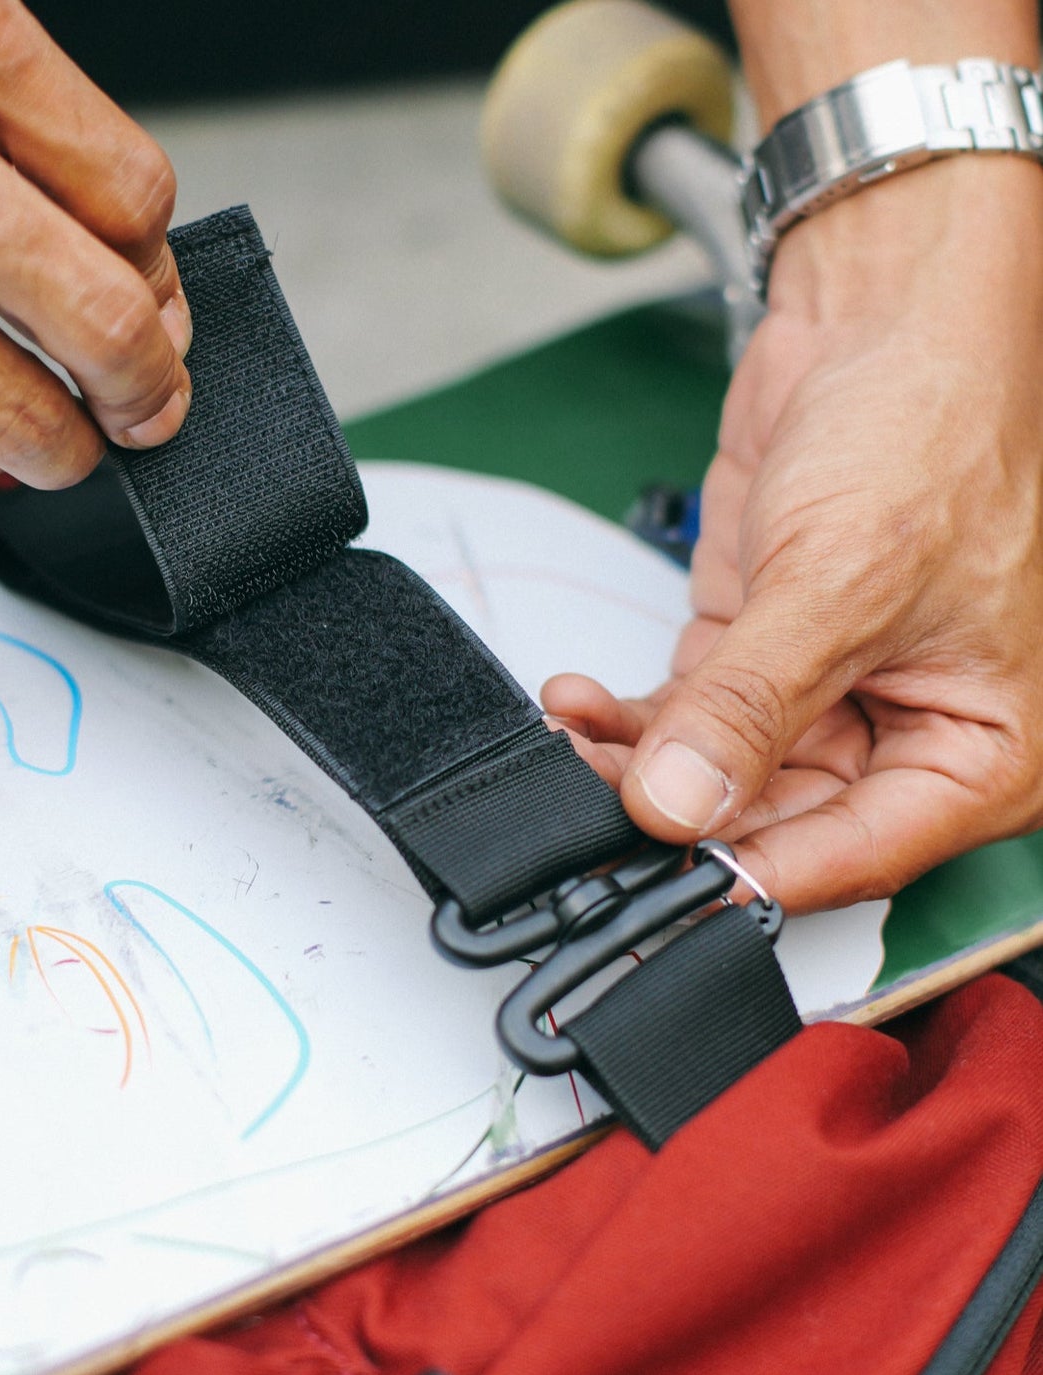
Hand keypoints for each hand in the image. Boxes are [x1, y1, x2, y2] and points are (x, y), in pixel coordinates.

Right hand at [0, 0, 190, 487]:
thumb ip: (3, 98)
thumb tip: (104, 225)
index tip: (154, 301)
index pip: (135, 200)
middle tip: (149, 407)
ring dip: (68, 448)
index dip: (161, 272)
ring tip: (71, 445)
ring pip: (19, 413)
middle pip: (106, 324)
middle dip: (149, 390)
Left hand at [542, 160, 1042, 912]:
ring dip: (634, 769)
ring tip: (568, 741)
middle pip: (774, 824)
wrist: (884, 323)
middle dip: (674, 815)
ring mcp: (822, 697)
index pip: (853, 854)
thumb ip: (752, 705)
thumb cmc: (930, 430)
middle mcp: (903, 735)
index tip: (657, 878)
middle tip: (586, 807)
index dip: (752, 874)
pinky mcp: (758, 656)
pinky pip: (686, 718)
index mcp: (979, 748)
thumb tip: (679, 804)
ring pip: (716, 777)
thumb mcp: (841, 582)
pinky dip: (628, 719)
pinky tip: (575, 705)